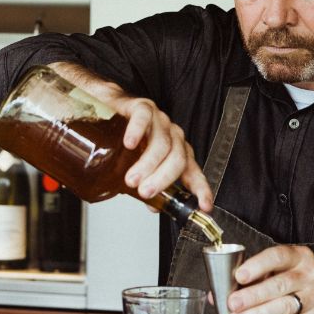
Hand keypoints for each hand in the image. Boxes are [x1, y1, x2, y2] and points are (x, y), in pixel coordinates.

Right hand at [105, 91, 212, 210]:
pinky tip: (129, 144)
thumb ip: (148, 185)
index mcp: (177, 152)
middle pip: (177, 159)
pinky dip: (137, 131)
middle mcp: (172, 136)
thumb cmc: (126, 139)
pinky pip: (143, 117)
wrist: (109, 110)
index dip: (201, 189)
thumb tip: (154, 206)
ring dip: (147, 164)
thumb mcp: (138, 167)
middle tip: (145, 192)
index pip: (193, 172)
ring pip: (161, 143)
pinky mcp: (142, 107)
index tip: (204, 205)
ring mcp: (159, 121)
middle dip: (162, 179)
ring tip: (132, 179)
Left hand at [228, 245, 313, 313]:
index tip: (239, 276)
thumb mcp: (270, 275)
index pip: (278, 256)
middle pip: (280, 284)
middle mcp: (311, 274)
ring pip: (283, 307)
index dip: (257, 266)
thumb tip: (216, 294)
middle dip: (253, 295)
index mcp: (298, 256)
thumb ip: (245, 281)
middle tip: (232, 303)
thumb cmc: (286, 286)